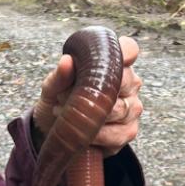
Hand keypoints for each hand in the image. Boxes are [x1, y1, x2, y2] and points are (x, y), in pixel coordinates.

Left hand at [33, 35, 142, 157]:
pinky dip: (95, 136)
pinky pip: (117, 134)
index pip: (129, 49)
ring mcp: (132, 107)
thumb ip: (59, 76)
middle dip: (91, 91)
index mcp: (114, 63)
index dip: (123, 52)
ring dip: (90, 115)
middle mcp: (129, 83)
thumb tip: (66, 62)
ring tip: (68, 116)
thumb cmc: (58, 101)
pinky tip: (81, 133)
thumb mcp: (52, 88)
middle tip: (63, 97)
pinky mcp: (128, 131)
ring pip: (119, 110)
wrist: (55, 132)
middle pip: (125, 80)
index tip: (106, 58)